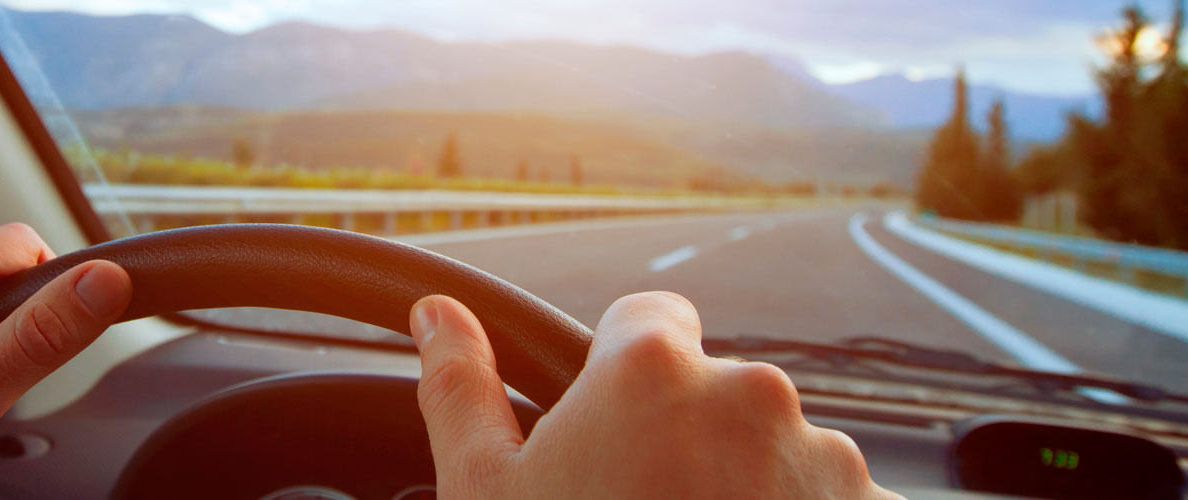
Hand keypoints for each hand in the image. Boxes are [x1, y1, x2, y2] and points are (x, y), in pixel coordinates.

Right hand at [407, 292, 898, 498]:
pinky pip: (828, 499)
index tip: (608, 431)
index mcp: (652, 368)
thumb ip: (460, 387)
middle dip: (685, 437)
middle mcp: (751, 392)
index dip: (621, 374)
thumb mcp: (485, 491)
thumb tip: (437, 313)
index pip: (649, 318)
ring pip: (775, 448)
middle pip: (714, 389)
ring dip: (746, 486)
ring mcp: (823, 457)